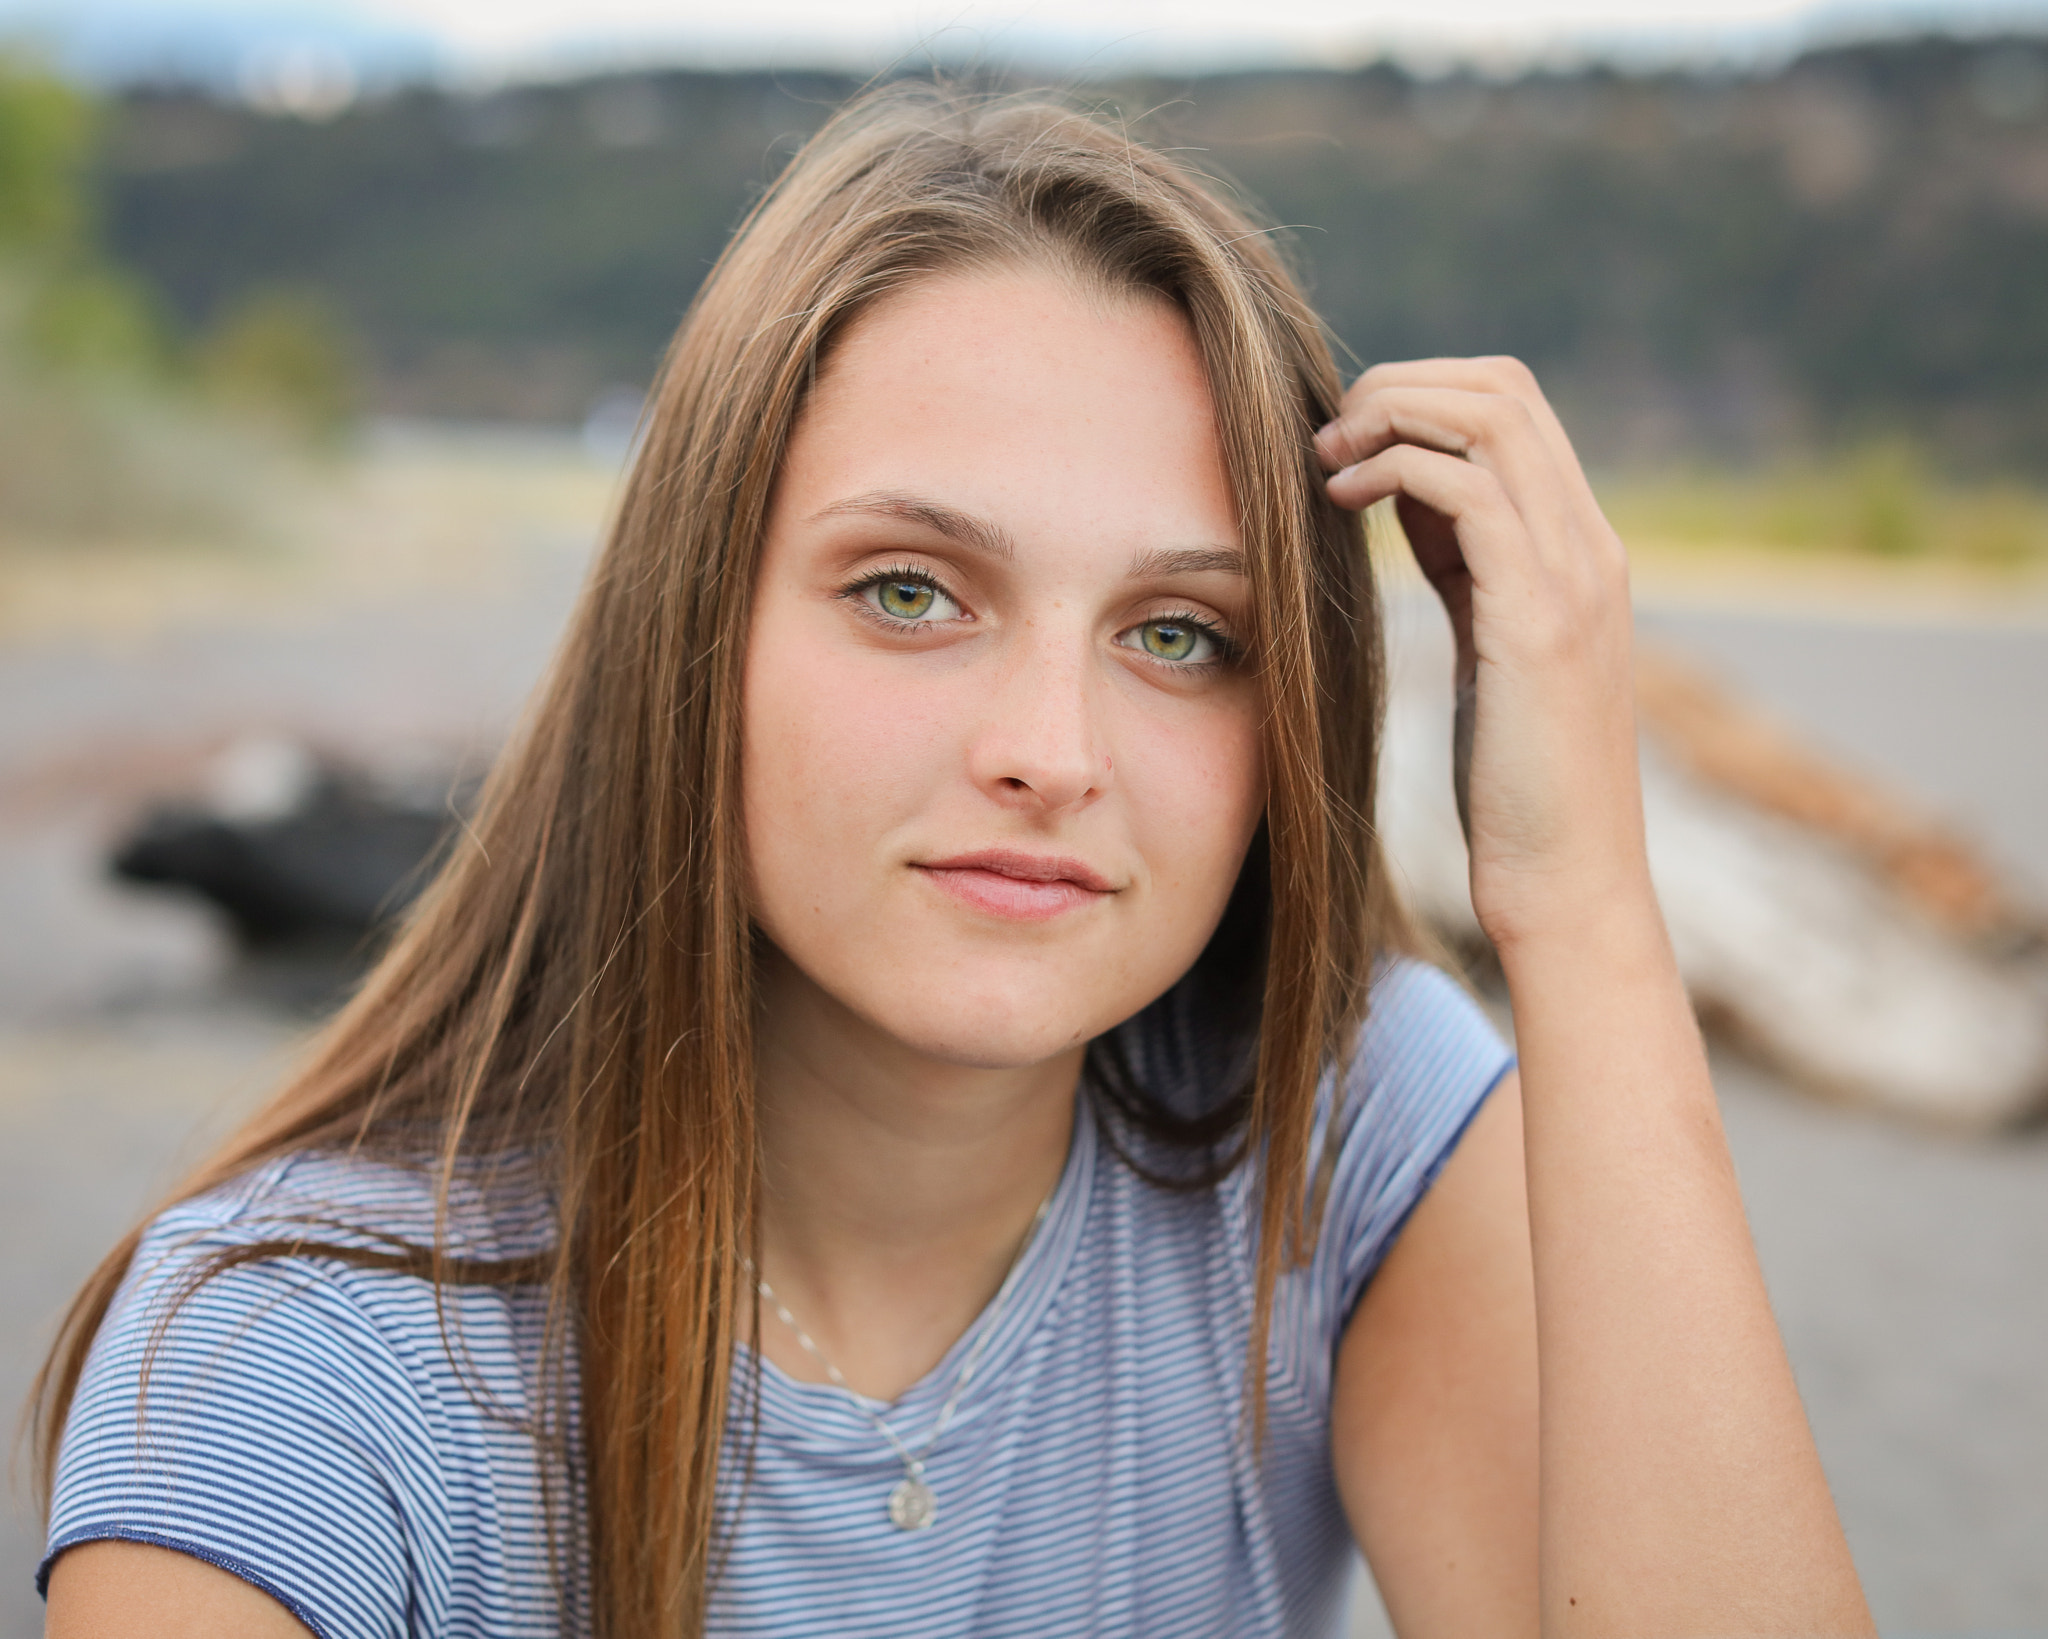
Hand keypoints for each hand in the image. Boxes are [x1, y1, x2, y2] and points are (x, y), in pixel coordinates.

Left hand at [1314, 356, 1651, 949]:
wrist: (1568, 880)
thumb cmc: (1516, 783)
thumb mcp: (1489, 647)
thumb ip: (1466, 566)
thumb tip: (1405, 494)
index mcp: (1580, 548)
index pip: (1513, 408)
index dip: (1423, 398)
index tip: (1350, 444)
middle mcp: (1590, 546)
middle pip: (1504, 388)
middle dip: (1400, 387)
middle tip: (1326, 436)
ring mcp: (1574, 576)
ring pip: (1489, 418)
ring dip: (1390, 417)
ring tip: (1325, 459)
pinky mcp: (1540, 620)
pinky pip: (1468, 492)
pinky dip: (1393, 473)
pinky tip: (1341, 503)